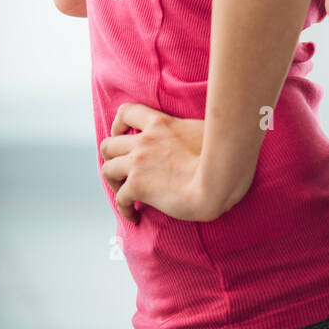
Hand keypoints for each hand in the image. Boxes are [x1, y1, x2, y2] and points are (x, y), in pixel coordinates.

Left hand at [100, 102, 214, 224]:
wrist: (218, 179)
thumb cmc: (222, 155)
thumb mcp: (206, 130)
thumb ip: (193, 130)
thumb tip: (207, 133)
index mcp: (160, 124)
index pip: (127, 112)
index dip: (118, 123)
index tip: (121, 133)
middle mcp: (144, 141)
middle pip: (108, 145)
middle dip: (111, 158)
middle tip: (122, 169)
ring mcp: (138, 163)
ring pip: (107, 169)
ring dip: (113, 182)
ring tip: (125, 192)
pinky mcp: (138, 186)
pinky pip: (120, 199)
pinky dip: (124, 209)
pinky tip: (134, 217)